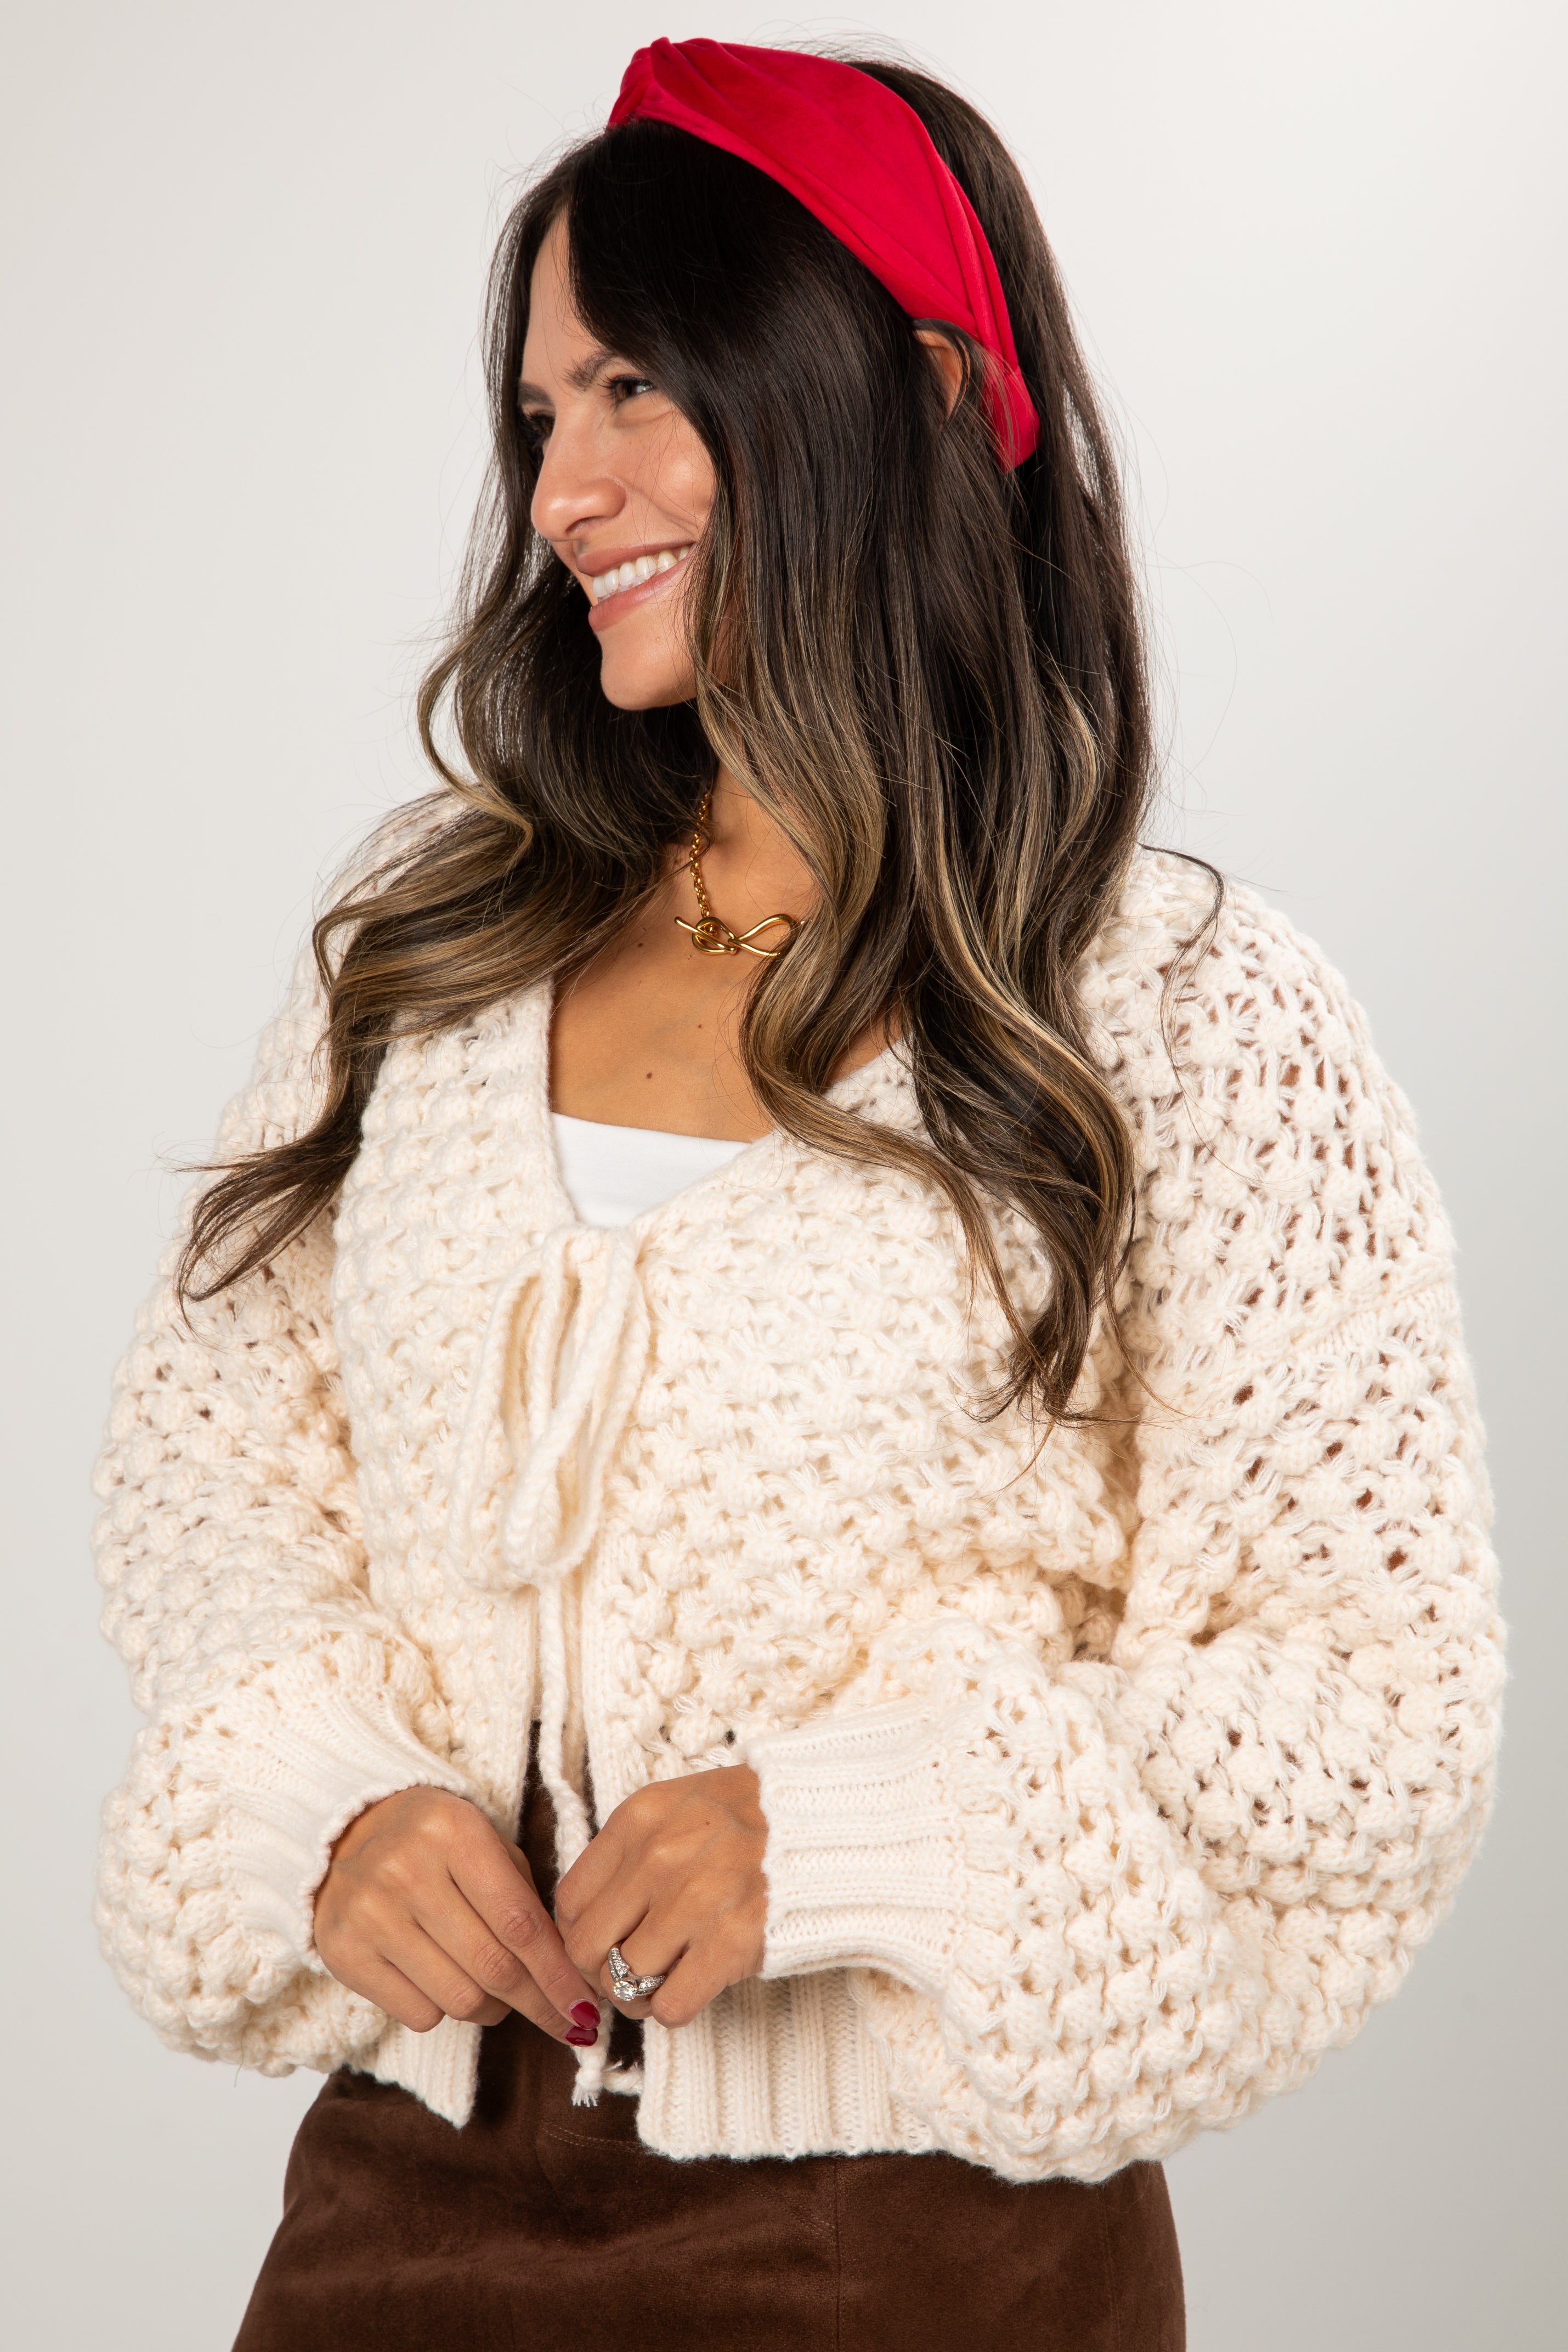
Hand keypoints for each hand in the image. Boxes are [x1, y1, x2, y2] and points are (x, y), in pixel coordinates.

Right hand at [314, 1785, 604, 2048]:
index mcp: (454, 1833)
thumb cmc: (434, 1843)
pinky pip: (419, 2013)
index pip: (520, 1922)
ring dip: (494, 2009)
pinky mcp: (344, 1953)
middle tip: (565, 2021)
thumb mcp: (485, 1843)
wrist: (341, 1834)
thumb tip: (568, 1976)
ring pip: (460, 2000)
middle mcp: (408, 1871)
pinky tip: (445, 1980)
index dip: (559, 1974)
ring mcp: (371, 1915)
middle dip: (539, 2004)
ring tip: (498, 1991)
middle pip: (494, 1967)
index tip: (587, 2009)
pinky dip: (444, 2010)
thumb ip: (525, 1898)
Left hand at [554, 1765, 768, 2027]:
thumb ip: (630, 1849)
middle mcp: (658, 1859)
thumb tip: (586, 1914)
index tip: (603, 1940)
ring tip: (663, 1981)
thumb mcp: (679, 1806)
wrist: (830, 1823)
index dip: (580, 1931)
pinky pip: (670, 2006)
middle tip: (628, 1970)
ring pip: (622, 1982)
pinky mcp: (730, 1946)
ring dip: (637, 1994)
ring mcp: (694, 1904)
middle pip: (585, 1947)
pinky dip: (674, 2009)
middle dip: (601, 1970)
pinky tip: (693, 1987)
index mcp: (639, 1819)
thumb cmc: (751, 1816)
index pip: (569, 1901)